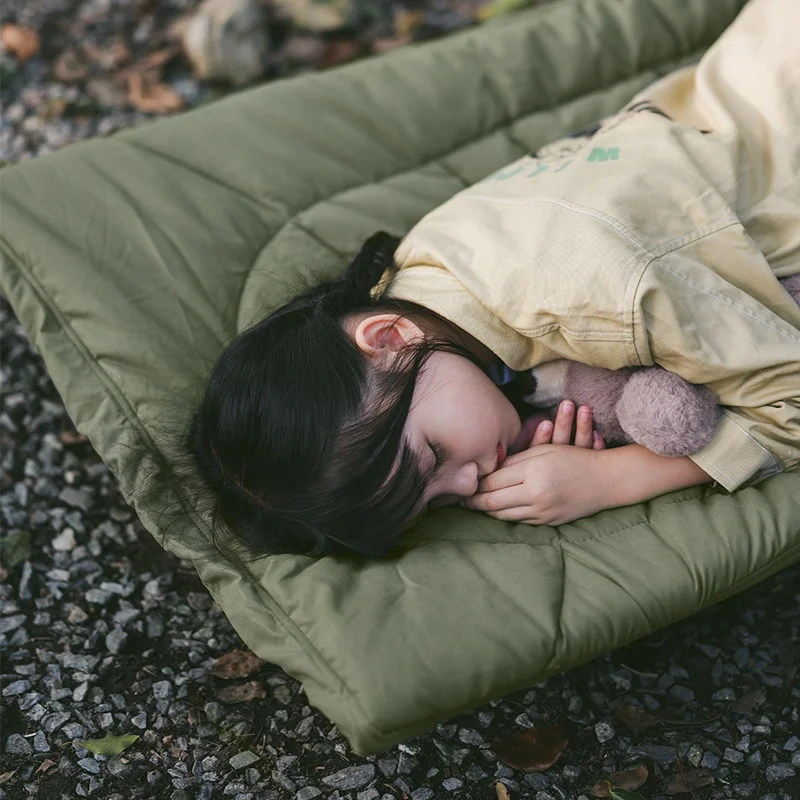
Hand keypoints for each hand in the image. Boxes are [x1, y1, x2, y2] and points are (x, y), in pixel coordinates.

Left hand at [461, 401, 610, 525]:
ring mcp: (542, 511)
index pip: (493, 481)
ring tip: (472, 506)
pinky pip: (518, 521)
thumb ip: (515, 461)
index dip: (475, 484)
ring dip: (486, 511)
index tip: (464, 482)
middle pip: (492, 501)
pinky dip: (504, 516)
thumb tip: (488, 470)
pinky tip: (495, 511)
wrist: (607, 481)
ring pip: (503, 515)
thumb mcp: (544, 451)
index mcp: (533, 472)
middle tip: (459, 500)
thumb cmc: (575, 458)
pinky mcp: (548, 523)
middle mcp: (535, 494)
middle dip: (473, 501)